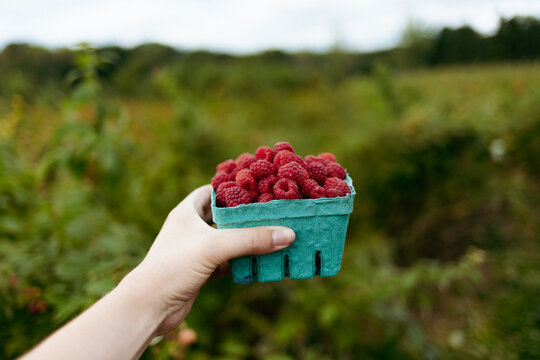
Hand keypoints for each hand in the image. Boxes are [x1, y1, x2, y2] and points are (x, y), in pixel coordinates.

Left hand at [121, 185, 295, 334]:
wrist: (150, 306)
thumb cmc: (173, 267)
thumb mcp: (214, 247)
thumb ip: (250, 239)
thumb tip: (288, 234)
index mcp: (187, 212)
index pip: (211, 191)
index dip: (231, 187)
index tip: (255, 186)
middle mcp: (190, 229)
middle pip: (222, 216)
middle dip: (244, 215)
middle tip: (270, 212)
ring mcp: (195, 251)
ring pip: (226, 240)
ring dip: (245, 240)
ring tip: (271, 235)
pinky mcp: (200, 271)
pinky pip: (226, 261)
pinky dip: (241, 261)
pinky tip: (259, 262)